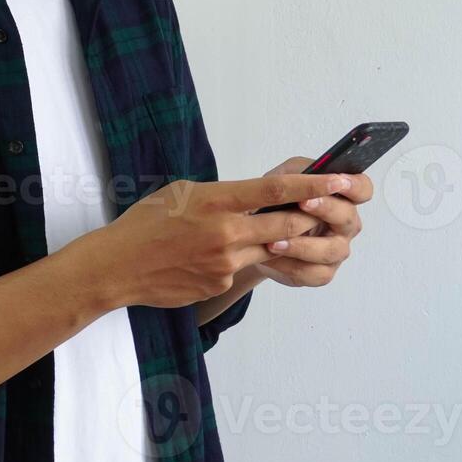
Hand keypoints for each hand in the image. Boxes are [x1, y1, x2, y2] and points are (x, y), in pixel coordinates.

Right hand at [81, 172, 354, 310]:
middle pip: (287, 222)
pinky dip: (238, 259)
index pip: (276, 189)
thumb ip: (220, 195)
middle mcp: (226, 231)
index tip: (342, 178)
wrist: (119, 265)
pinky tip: (210, 256)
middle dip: (311, 216)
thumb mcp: (182, 193)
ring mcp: (225, 261)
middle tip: (328, 210)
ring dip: (276, 240)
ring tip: (265, 231)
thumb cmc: (146, 223)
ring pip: (269, 247)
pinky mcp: (220, 283)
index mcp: (216, 200)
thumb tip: (252, 198)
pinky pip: (241, 268)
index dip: (315, 183)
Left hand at [252, 157, 372, 287]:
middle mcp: (344, 225)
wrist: (256, 235)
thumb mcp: (283, 177)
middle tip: (302, 202)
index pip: (362, 189)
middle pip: (348, 218)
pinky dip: (289, 264)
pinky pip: (313, 272)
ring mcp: (335, 250)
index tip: (339, 181)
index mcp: (341, 198)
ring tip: (275, 240)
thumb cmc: (276, 203)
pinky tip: (271, 256)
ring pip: (331, 250)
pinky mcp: (321, 272)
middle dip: (326, 209)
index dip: (355, 186)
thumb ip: (299, 172)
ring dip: (303, 245)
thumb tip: (311, 172)